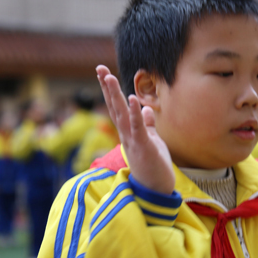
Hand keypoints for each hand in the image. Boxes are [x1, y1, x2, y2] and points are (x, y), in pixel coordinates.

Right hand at [96, 65, 174, 193]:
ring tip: (109, 77)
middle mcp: (126, 134)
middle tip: (100, 68)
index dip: (111, 91)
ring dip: (115, 95)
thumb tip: (145, 108)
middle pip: (115, 107)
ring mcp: (133, 140)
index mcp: (128, 132)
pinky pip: (138, 127)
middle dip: (107, 88)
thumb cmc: (154, 165)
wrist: (157, 189)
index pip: (117, 108)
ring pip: (122, 115)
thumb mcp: (151, 140)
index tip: (104, 73)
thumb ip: (146, 125)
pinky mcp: (144, 146)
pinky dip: (135, 113)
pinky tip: (133, 98)